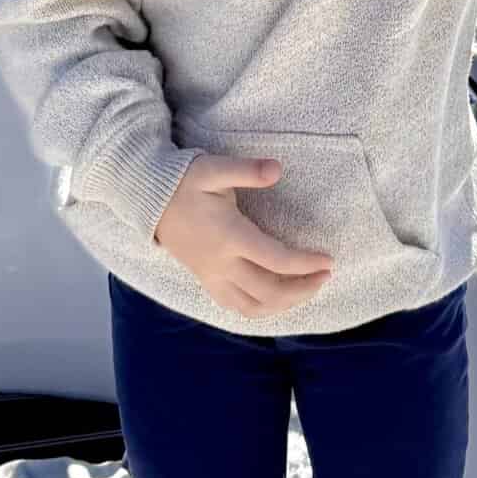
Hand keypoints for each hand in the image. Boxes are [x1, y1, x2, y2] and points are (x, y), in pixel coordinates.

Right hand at [154, 153, 333, 317]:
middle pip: (269, 291)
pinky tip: (277, 299)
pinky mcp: (206, 281)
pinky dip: (261, 309)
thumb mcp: (214, 168)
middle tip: (326, 276)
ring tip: (307, 288)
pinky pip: (236, 307)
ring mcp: (212, 276)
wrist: (148, 200)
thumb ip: (247, 170)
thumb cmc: (183, 181)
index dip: (305, 264)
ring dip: (285, 304)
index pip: (275, 260)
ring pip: (254, 306)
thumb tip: (277, 169)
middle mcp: (221, 263)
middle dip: (303, 288)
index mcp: (228, 236)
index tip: (328, 260)